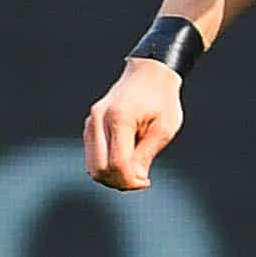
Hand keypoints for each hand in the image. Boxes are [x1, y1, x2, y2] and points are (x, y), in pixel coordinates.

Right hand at [83, 57, 185, 189]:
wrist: (150, 73)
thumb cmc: (162, 99)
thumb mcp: (164, 128)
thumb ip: (146, 154)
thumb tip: (135, 179)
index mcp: (119, 119)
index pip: (117, 163)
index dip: (130, 180)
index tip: (146, 182)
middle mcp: (99, 120)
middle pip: (98, 168)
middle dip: (119, 182)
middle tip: (140, 182)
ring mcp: (91, 122)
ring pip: (92, 165)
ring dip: (112, 176)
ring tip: (135, 173)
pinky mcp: (91, 125)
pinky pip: (93, 155)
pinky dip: (106, 166)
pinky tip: (126, 163)